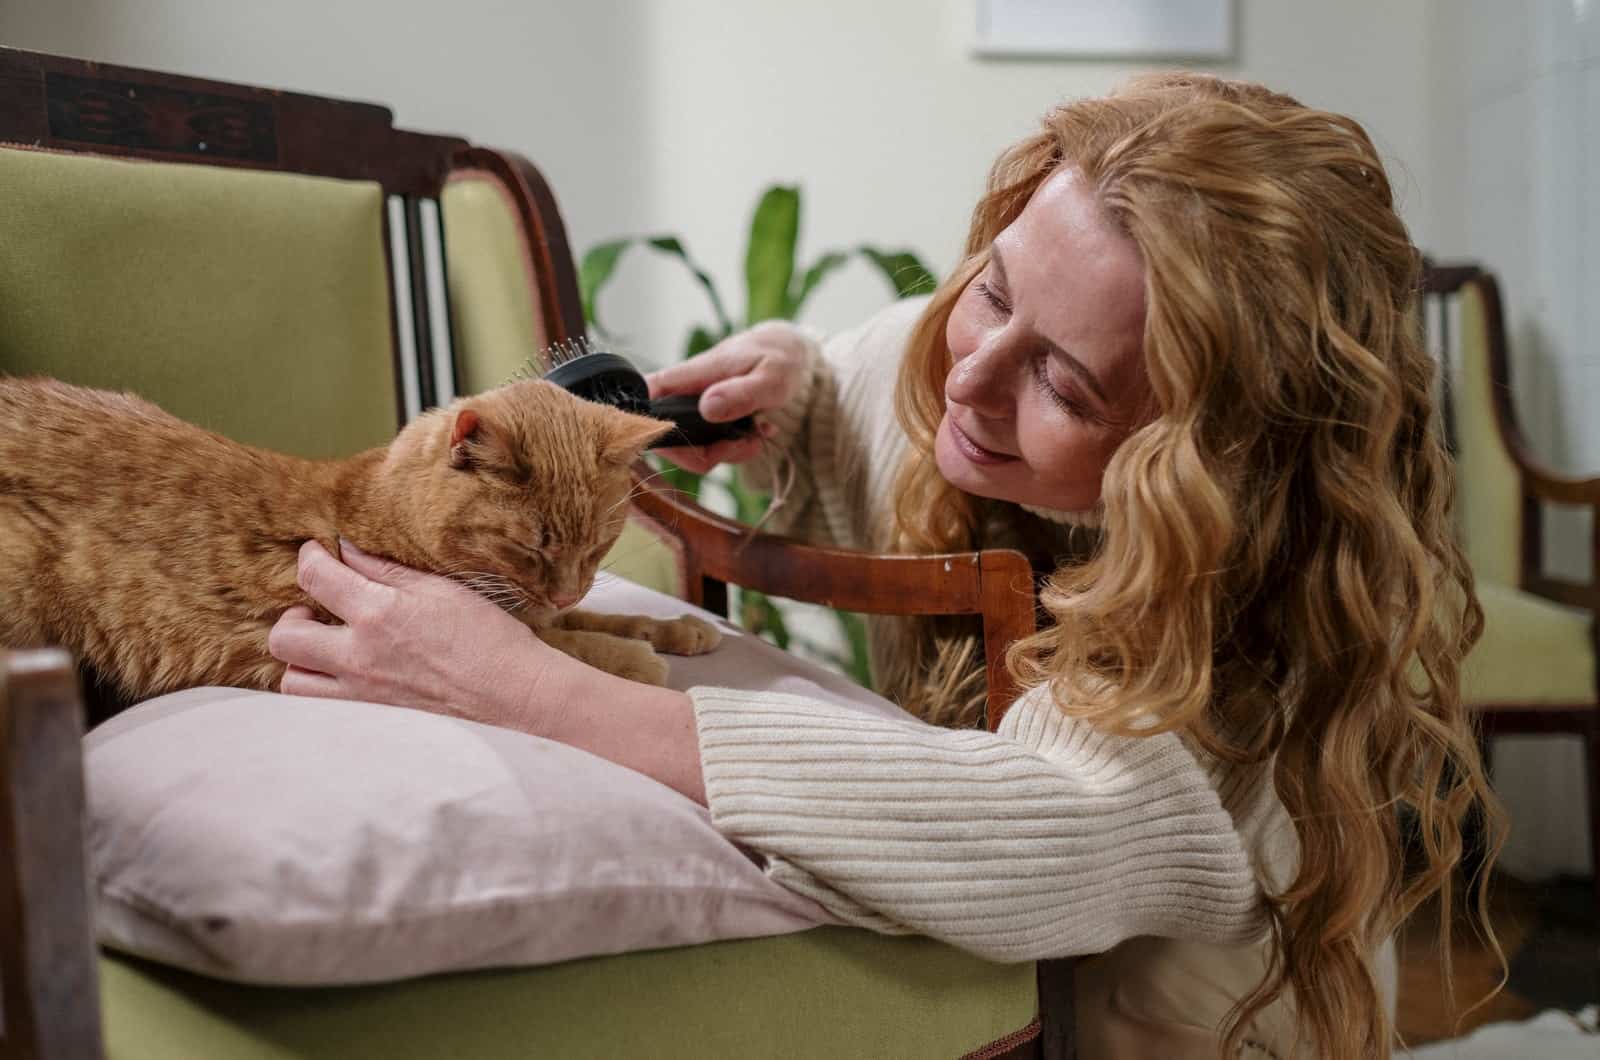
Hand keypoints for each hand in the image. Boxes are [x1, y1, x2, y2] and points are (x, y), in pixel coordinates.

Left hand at [267, 539, 556, 726]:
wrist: (511, 689)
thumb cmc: (485, 634)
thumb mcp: (438, 588)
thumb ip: (385, 569)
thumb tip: (347, 549)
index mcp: (378, 615)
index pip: (314, 578)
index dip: (309, 557)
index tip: (319, 552)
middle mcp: (360, 656)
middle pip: (286, 635)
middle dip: (292, 612)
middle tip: (319, 604)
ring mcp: (362, 689)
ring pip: (293, 678)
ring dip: (300, 654)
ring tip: (327, 639)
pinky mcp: (372, 710)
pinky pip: (319, 700)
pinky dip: (317, 681)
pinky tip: (343, 665)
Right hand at [644, 321, 808, 472]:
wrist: (790, 353)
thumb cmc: (779, 357)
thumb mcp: (771, 376)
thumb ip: (741, 393)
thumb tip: (707, 408)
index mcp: (691, 375)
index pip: (648, 397)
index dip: (645, 424)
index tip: (682, 442)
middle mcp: (687, 394)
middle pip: (667, 437)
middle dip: (702, 454)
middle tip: (740, 445)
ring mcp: (697, 409)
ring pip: (692, 448)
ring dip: (726, 453)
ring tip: (757, 437)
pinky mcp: (710, 421)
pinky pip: (712, 447)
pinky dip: (735, 448)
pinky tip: (758, 433)